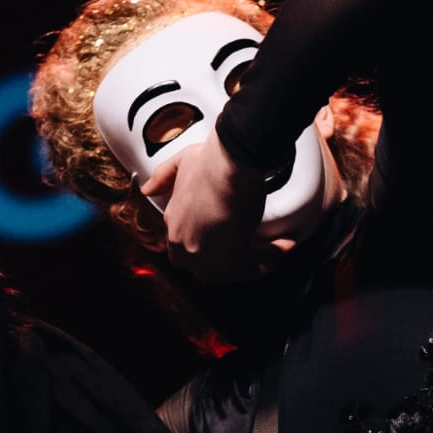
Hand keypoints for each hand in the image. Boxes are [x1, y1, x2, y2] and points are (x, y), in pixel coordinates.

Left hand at [142, 140, 291, 282]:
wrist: (232, 161)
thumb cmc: (211, 159)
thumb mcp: (179, 163)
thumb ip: (163, 176)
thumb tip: (147, 189)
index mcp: (173, 224)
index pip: (183, 254)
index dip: (209, 253)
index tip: (232, 244)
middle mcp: (184, 243)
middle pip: (206, 271)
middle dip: (231, 266)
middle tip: (254, 253)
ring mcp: (203, 252)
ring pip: (231, 273)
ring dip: (256, 263)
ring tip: (276, 249)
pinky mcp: (228, 255)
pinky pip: (253, 266)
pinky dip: (271, 257)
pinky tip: (285, 245)